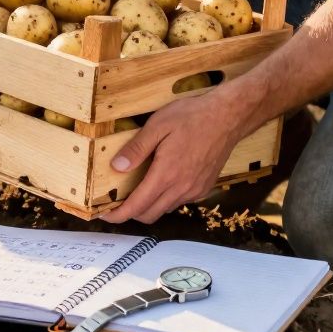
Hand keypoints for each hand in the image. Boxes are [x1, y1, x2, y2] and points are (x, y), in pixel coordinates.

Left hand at [97, 89, 249, 223]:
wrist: (228, 117)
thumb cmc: (192, 117)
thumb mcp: (158, 125)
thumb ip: (136, 148)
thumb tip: (117, 166)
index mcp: (166, 174)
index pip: (137, 206)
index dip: (118, 214)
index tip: (104, 214)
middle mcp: (181, 188)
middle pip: (150, 214)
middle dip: (130, 213)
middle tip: (117, 201)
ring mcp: (195, 190)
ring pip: (165, 209)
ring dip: (149, 206)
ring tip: (138, 190)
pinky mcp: (204, 188)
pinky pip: (179, 201)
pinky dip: (166, 199)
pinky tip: (162, 182)